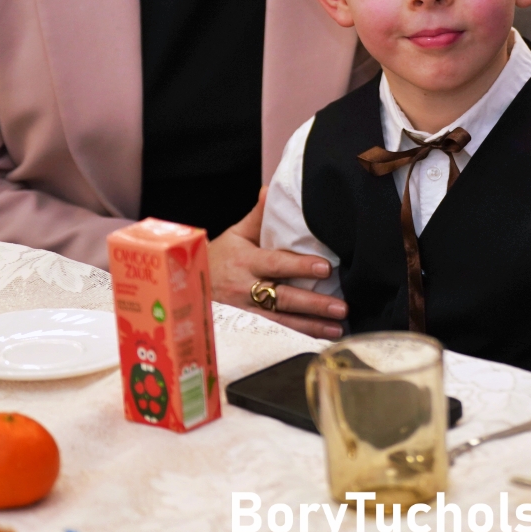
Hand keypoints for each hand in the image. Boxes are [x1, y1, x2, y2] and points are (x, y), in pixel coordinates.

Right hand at [208, 187, 346, 338]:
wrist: (189, 288)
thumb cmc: (219, 258)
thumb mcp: (235, 235)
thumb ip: (257, 216)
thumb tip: (270, 190)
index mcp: (246, 262)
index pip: (277, 264)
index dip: (300, 267)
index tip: (325, 268)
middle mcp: (245, 289)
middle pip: (283, 298)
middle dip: (313, 304)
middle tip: (341, 307)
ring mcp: (246, 313)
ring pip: (282, 322)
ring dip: (311, 326)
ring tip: (337, 328)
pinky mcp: (247, 329)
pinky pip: (275, 335)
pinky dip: (298, 339)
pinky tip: (320, 341)